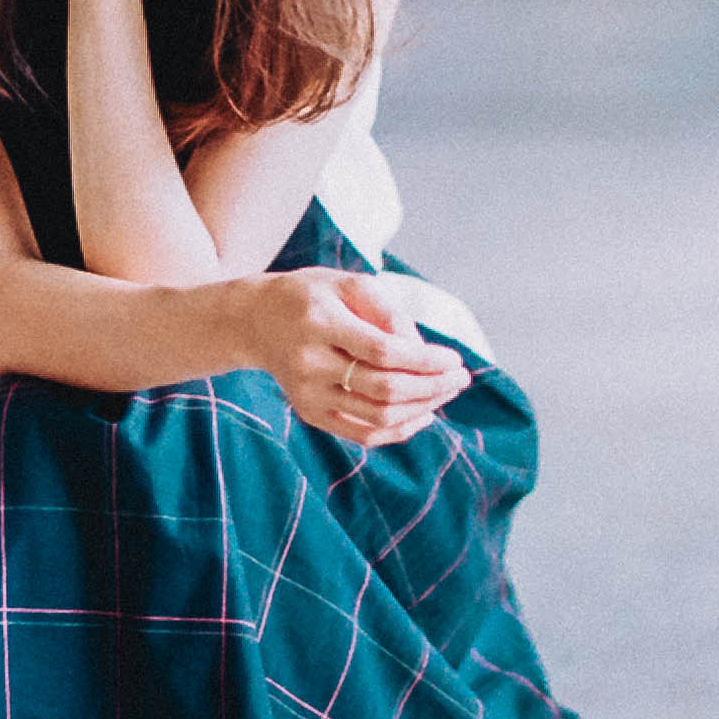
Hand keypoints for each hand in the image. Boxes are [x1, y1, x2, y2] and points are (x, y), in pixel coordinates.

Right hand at [243, 267, 471, 448]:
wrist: (257, 321)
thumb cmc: (313, 295)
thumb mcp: (348, 283)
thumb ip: (388, 311)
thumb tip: (422, 351)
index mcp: (320, 323)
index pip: (382, 351)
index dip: (425, 360)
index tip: (455, 359)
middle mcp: (309, 364)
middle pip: (383, 389)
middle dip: (432, 387)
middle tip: (461, 378)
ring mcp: (308, 395)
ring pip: (377, 417)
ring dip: (422, 409)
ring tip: (447, 392)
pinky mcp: (310, 414)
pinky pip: (362, 434)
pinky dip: (399, 429)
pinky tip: (424, 414)